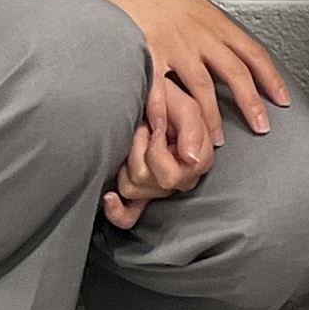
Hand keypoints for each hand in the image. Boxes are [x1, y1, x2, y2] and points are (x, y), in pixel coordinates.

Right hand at [85, 0, 291, 150]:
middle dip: (251, 103)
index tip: (283, 99)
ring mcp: (174, 44)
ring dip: (212, 117)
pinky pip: (159, 88)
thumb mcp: (196, 7)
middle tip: (262, 127)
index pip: (253, 52)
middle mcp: (199, 34)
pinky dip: (165, 112)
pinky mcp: (147, 54)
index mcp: (215, 22)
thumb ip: (213, 33)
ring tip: (217, 141)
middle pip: (235, 72)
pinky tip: (169, 130)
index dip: (271, 78)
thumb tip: (232, 56)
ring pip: (202, 86)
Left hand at [101, 75, 218, 228]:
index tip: (156, 126)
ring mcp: (158, 187)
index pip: (174, 177)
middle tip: (143, 128)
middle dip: (140, 151)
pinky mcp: (139, 191)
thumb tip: (190, 158)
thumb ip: (192, 127)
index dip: (158, 151)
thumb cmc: (170, 97)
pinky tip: (109, 197)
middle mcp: (181, 179)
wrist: (152, 93)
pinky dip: (117, 210)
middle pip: (151, 184)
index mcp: (199, 161)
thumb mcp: (185, 104)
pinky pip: (128, 216)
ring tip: (135, 137)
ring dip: (128, 160)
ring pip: (134, 189)